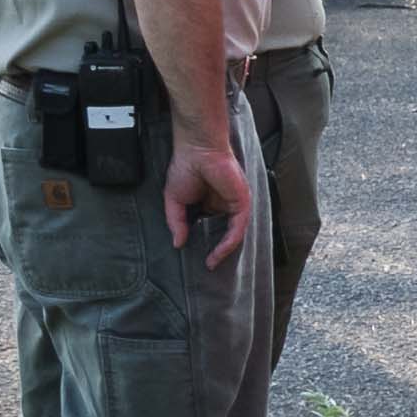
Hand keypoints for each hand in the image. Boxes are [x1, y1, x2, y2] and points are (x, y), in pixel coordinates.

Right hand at [163, 135, 252, 262]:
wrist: (197, 149)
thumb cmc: (185, 167)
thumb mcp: (174, 200)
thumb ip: (176, 222)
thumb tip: (177, 243)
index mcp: (209, 204)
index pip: (209, 229)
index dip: (203, 244)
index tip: (195, 259)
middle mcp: (223, 206)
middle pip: (223, 234)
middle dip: (218, 251)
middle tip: (208, 267)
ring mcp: (234, 205)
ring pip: (233, 234)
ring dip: (224, 251)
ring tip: (212, 263)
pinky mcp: (242, 203)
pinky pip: (238, 227)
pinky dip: (230, 241)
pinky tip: (220, 251)